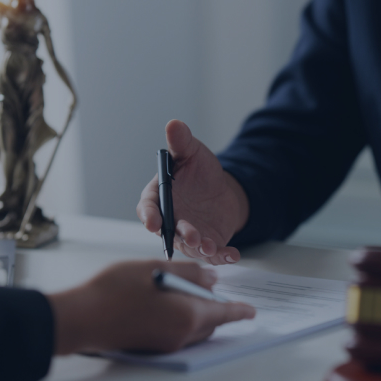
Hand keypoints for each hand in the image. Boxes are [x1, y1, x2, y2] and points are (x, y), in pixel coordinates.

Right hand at [47, 260, 255, 354]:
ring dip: (197, 312)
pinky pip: (178, 333)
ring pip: (193, 328)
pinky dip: (182, 318)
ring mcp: (166, 344)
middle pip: (210, 321)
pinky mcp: (152, 346)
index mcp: (188, 315)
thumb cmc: (115, 290)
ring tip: (187, 291)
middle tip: (211, 289)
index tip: (251, 310)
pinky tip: (167, 302)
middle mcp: (181, 335)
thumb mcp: (156, 269)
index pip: (224, 313)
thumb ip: (188, 273)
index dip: (239, 310)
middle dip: (214, 306)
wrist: (82, 318)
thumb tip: (210, 279)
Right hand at [136, 120, 249, 264]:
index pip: (148, 208)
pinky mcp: (206, 245)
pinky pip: (212, 253)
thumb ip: (181, 142)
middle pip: (169, 232)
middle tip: (190, 235)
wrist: (220, 189)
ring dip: (199, 247)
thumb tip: (174, 124)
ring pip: (190, 246)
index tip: (153, 222)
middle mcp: (169, 220)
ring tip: (210, 245)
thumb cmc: (199, 172)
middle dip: (179, 235)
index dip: (149, 216)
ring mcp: (187, 235)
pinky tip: (233, 254)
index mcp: (158, 197)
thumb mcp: (192, 153)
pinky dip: (222, 256)